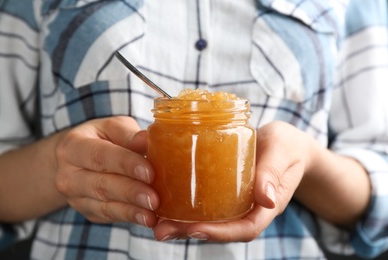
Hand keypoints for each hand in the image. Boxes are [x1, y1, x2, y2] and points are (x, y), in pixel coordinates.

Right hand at [54, 116, 158, 226]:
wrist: (78, 159)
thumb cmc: (103, 138)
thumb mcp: (113, 128)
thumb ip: (130, 135)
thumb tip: (148, 139)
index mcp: (73, 146)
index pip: (101, 156)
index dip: (126, 164)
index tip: (149, 172)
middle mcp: (68, 174)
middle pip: (101, 185)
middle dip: (131, 192)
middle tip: (155, 199)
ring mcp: (75, 197)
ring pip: (105, 206)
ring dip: (131, 211)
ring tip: (153, 214)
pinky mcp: (87, 212)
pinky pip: (109, 217)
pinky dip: (130, 218)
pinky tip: (148, 219)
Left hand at [152, 121, 315, 240]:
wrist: (286, 144)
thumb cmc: (287, 147)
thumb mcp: (281, 153)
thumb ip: (273, 172)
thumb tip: (265, 199)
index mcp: (265, 205)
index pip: (244, 229)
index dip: (219, 233)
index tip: (194, 229)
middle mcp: (247, 208)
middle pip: (219, 228)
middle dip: (189, 232)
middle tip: (161, 230)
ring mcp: (235, 201)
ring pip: (208, 218)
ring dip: (181, 222)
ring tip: (155, 221)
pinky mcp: (225, 190)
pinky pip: (205, 202)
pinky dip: (184, 203)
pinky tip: (163, 197)